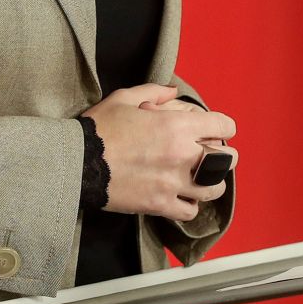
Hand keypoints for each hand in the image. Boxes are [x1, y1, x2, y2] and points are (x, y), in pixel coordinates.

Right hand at [80, 84, 237, 221]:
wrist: (75, 163)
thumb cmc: (99, 129)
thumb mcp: (125, 98)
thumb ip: (155, 92)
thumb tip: (173, 92)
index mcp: (177, 126)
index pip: (223, 126)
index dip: (223, 126)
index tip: (218, 130)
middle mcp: (182, 156)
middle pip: (226, 160)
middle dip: (224, 156)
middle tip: (214, 155)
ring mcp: (173, 183)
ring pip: (214, 190)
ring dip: (212, 183)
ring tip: (202, 179)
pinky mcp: (159, 205)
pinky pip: (189, 211)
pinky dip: (190, 205)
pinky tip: (183, 197)